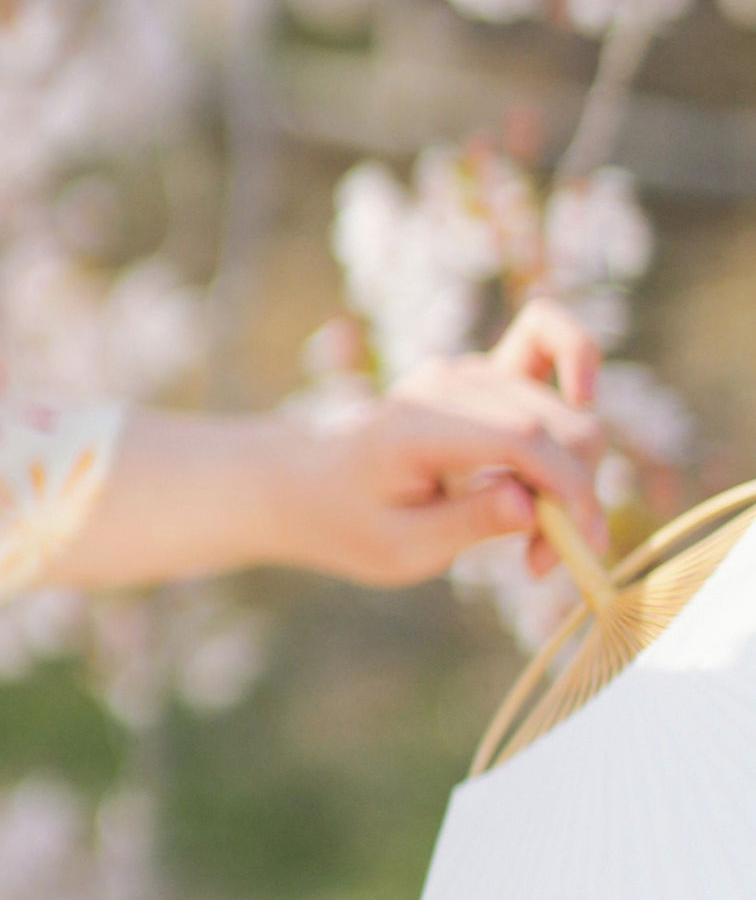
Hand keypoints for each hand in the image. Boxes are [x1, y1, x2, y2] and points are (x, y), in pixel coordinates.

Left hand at [284, 297, 608, 586]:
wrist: (315, 488)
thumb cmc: (354, 524)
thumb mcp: (401, 548)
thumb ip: (467, 524)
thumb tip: (530, 507)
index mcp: (418, 427)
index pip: (523, 440)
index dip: (569, 494)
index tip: (578, 551)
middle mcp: (448, 385)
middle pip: (560, 428)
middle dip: (574, 499)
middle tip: (543, 562)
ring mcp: (468, 372)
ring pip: (568, 415)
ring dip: (576, 477)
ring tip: (538, 541)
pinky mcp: (484, 374)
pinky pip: (546, 337)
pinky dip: (578, 361)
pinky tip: (585, 392)